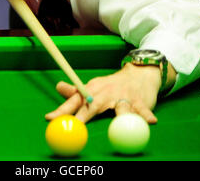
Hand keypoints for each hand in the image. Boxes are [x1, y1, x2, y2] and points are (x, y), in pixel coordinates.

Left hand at [45, 63, 161, 123]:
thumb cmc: (112, 86)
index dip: (62, 109)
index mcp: (92, 90)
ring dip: (120, 114)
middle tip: (75, 125)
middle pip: (93, 104)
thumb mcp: (93, 87)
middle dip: (84, 115)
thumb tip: (57, 87)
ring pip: (121, 106)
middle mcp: (106, 93)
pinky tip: (150, 121)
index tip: (49, 117)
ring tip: (119, 121)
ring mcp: (123, 96)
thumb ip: (76, 93)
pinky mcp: (140, 101)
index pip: (75, 100)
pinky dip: (145, 115)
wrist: (138, 74)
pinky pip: (142, 110)